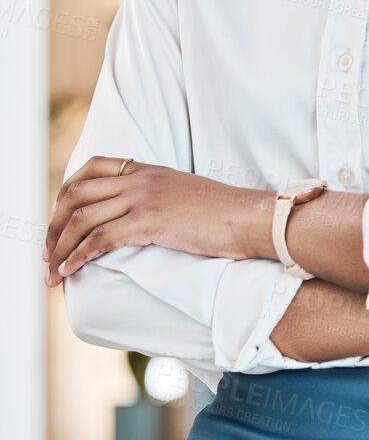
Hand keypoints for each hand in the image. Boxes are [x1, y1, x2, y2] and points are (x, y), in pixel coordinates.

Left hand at [43, 156, 268, 285]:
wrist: (250, 218)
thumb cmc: (226, 215)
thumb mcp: (186, 196)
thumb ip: (159, 198)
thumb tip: (140, 219)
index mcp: (149, 170)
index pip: (91, 168)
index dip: (66, 192)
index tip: (59, 218)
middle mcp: (140, 179)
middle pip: (76, 193)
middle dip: (53, 224)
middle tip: (47, 250)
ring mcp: (143, 198)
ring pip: (82, 218)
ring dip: (59, 247)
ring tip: (51, 271)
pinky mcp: (149, 222)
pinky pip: (99, 239)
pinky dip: (77, 256)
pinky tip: (69, 271)